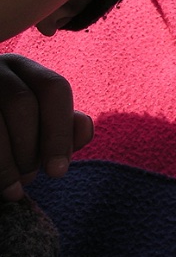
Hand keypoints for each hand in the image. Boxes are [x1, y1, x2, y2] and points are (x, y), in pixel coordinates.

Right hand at [0, 54, 92, 200]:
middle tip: (31, 178)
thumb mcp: (37, 132)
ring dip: (7, 163)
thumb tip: (85, 126)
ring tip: (13, 187)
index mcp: (24, 69)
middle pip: (21, 102)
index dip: (59, 132)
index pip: (53, 88)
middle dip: (30, 148)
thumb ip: (64, 129)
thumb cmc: (11, 139)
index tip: (58, 172)